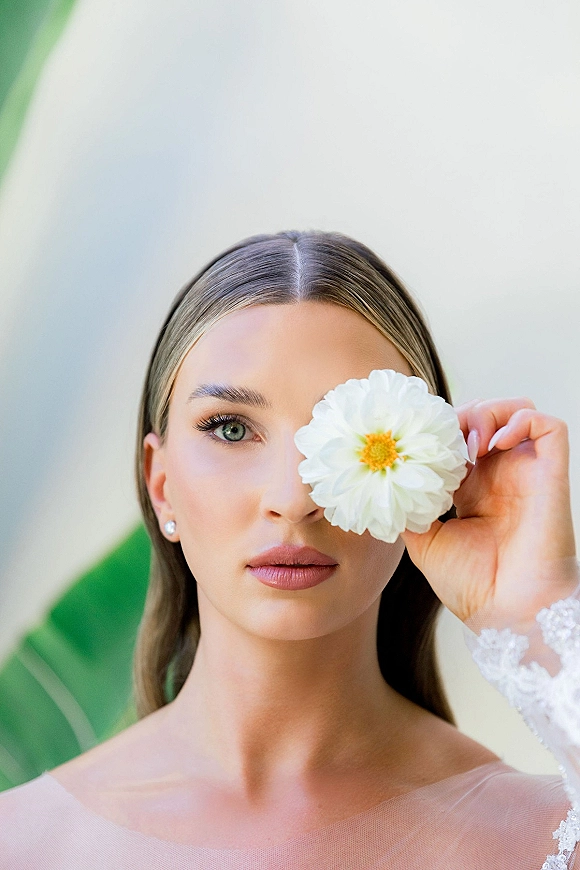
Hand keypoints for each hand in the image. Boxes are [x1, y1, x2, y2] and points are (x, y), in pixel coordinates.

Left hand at [400, 397, 578, 630]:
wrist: (506, 615)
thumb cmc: (473, 588)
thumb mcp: (425, 542)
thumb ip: (408, 510)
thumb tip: (383, 484)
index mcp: (475, 489)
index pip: (459, 436)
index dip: (439, 429)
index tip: (416, 440)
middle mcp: (502, 476)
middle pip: (486, 416)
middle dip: (460, 415)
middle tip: (440, 437)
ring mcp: (527, 473)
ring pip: (518, 410)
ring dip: (489, 411)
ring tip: (468, 440)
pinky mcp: (551, 475)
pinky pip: (550, 426)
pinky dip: (521, 419)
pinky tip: (494, 443)